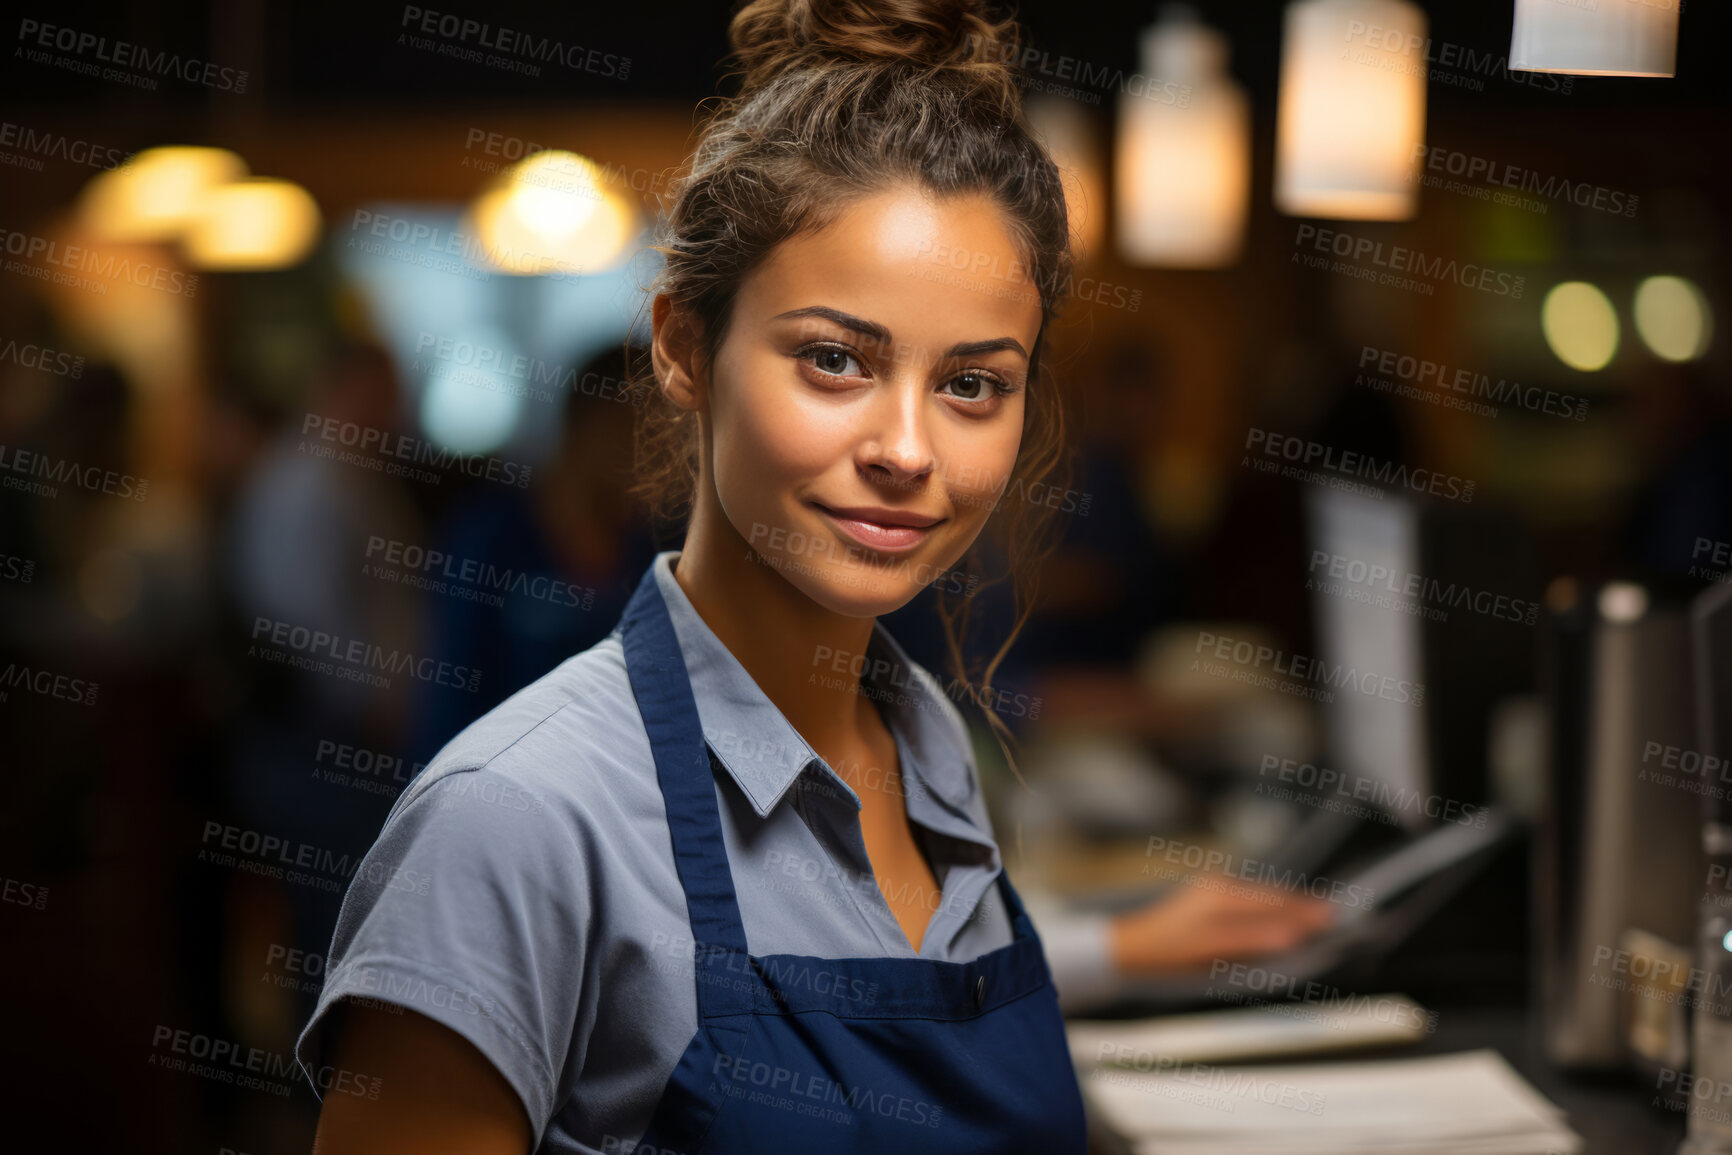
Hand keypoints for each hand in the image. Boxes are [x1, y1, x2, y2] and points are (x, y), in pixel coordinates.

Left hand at [1107, 875, 1336, 974]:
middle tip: (1335, 912)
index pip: (1275, 908)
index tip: (1334, 919)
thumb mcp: (1212, 956)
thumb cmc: (1168, 957)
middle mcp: (1220, 887)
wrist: (1132, 947)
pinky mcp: (1210, 891)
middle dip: (1304, 905)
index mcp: (1222, 900)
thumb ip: (1252, 942)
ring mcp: (1215, 888)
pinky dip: (1271, 901)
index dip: (1305, 915)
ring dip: (1289, 901)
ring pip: (1262, 894)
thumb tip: (1291, 936)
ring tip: (1317, 909)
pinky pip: (1250, 893)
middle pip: (1272, 897)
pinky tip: (1281, 908)